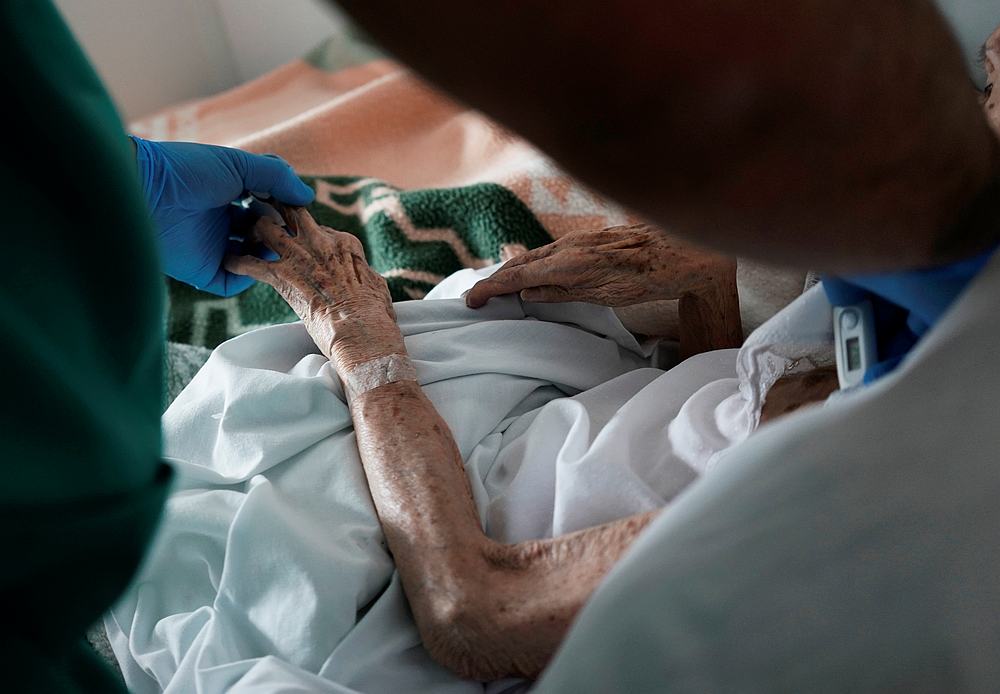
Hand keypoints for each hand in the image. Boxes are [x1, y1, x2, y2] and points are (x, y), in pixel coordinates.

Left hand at [133, 137, 314, 296]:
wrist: (144, 192)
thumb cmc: (187, 171)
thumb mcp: (238, 164)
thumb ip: (276, 176)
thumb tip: (307, 195)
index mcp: (226, 193)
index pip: (265, 205)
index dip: (283, 207)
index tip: (298, 209)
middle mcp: (219, 221)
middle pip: (262, 233)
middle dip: (279, 232)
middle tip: (291, 231)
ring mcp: (211, 247)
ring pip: (252, 258)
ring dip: (268, 254)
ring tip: (275, 245)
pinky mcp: (202, 271)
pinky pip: (234, 281)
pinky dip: (249, 275)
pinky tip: (257, 262)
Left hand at [224, 206, 404, 367]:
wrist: (362, 332)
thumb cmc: (374, 316)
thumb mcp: (375, 285)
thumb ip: (362, 274)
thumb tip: (363, 278)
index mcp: (344, 243)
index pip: (318, 226)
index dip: (305, 231)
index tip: (298, 238)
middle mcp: (321, 242)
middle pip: (292, 212)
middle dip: (275, 209)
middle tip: (261, 212)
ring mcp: (300, 257)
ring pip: (266, 228)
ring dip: (253, 231)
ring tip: (244, 238)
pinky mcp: (283, 277)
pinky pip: (251, 263)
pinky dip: (237, 263)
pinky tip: (228, 263)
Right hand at [465, 224, 729, 307]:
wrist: (683, 251)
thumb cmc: (649, 277)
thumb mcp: (604, 295)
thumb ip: (563, 293)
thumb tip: (528, 292)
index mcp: (568, 262)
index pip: (518, 275)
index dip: (491, 288)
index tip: (472, 300)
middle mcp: (568, 246)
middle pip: (521, 262)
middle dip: (496, 280)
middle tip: (476, 297)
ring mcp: (578, 240)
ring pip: (536, 255)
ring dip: (513, 271)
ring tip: (497, 286)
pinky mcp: (588, 239)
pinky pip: (550, 251)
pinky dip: (532, 263)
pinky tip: (532, 271)